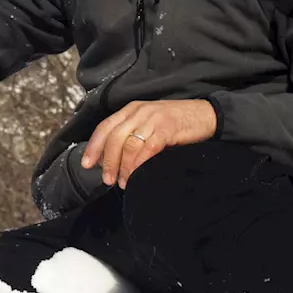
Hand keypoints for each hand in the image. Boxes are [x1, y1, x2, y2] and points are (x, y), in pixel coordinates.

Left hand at [81, 99, 217, 188]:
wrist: (206, 115)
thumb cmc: (176, 123)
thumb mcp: (148, 123)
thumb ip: (132, 134)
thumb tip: (113, 160)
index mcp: (131, 110)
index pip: (105, 127)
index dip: (94, 146)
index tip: (87, 164)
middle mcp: (139, 111)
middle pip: (113, 137)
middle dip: (107, 161)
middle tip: (107, 179)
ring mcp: (153, 118)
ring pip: (128, 144)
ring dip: (123, 166)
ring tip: (123, 182)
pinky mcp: (167, 128)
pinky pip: (147, 148)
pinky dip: (139, 164)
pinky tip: (137, 175)